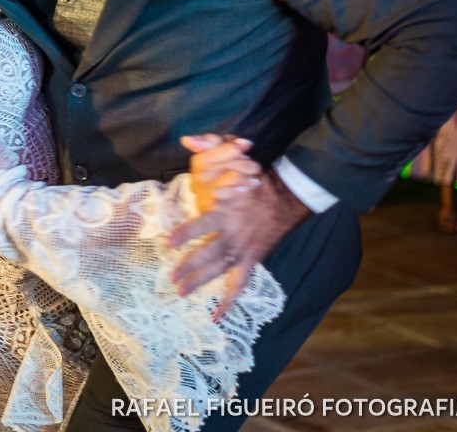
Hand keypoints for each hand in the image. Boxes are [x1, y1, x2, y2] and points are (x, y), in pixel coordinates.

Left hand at [169, 135, 310, 319]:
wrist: (287, 196)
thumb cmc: (253, 176)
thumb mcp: (234, 156)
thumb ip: (210, 146)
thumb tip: (187, 139)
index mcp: (226, 210)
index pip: (204, 223)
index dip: (187, 233)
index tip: (169, 242)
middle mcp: (233, 233)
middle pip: (209, 253)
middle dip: (190, 267)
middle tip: (171, 279)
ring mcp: (243, 248)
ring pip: (220, 270)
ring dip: (201, 283)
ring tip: (180, 293)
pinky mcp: (252, 259)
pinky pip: (240, 283)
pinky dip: (230, 301)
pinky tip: (218, 317)